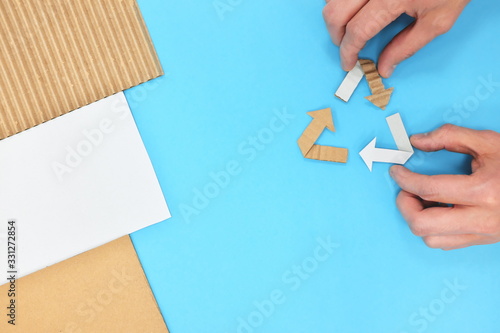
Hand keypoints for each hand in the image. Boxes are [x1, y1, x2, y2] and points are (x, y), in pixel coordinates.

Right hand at [323, 0, 469, 76]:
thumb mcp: (438, 21)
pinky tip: (353, 7)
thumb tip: (384, 67)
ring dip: (336, 14)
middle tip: (346, 45)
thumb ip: (407, 46)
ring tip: (349, 24)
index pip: (357, 31)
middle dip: (336, 35)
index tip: (348, 63)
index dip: (348, 51)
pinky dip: (341, 0)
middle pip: (335, 12)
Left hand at [390, 124, 499, 249]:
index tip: (397, 171)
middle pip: (423, 226)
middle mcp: (483, 218)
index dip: (404, 179)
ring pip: (432, 240)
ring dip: (418, 219)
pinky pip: (447, 243)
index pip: (428, 189)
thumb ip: (450, 136)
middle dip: (405, 206)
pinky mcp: (485, 240)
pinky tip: (438, 209)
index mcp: (483, 191)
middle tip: (405, 190)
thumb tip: (417, 141)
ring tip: (422, 199)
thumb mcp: (489, 142)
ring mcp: (484, 234)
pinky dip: (434, 227)